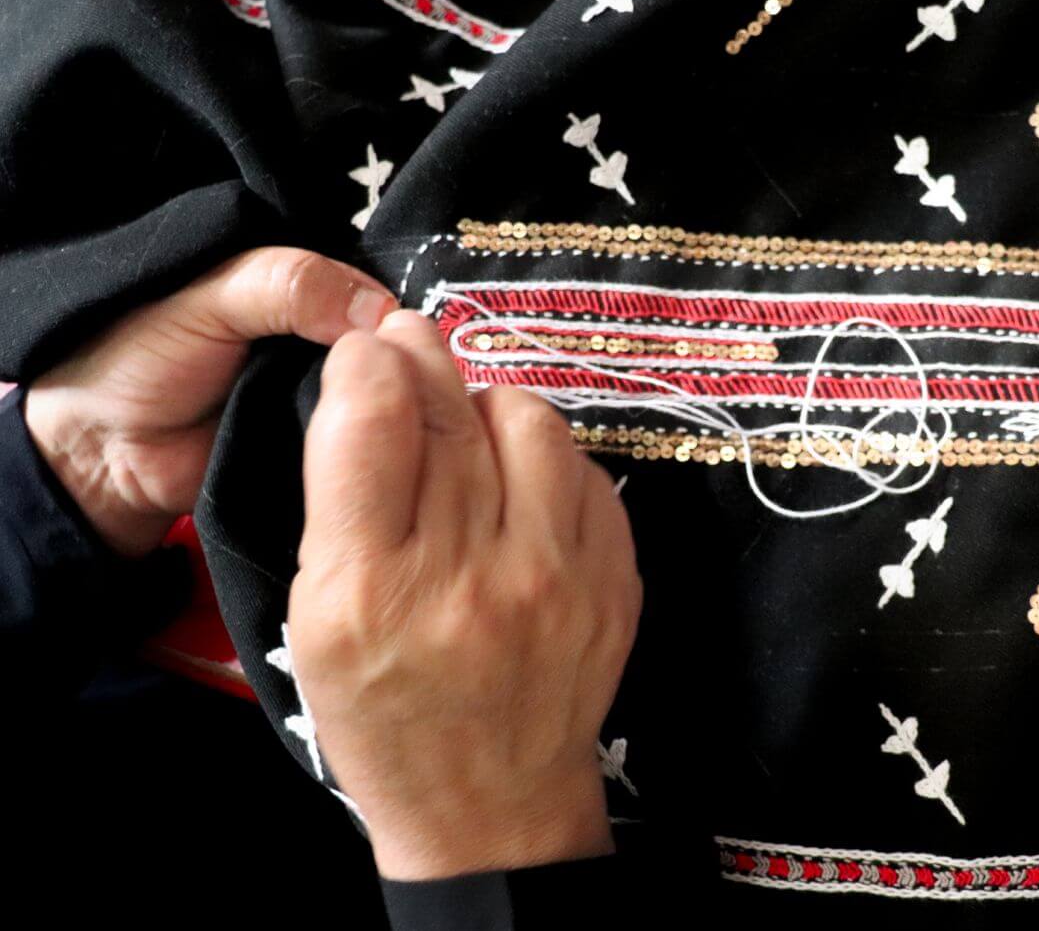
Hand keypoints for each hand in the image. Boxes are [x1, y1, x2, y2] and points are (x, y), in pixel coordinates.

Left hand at [23, 248, 394, 555]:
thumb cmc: (137, 362)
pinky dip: (370, 436)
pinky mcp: (320, 440)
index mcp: (288, 282)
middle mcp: (312, 332)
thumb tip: (378, 309)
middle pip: (381, 338)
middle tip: (407, 376)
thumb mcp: (210, 298)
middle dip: (392, 355)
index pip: (364, 283)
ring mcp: (318, 388)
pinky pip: (363, 435)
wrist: (104, 455)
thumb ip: (290, 285)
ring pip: (381, 387)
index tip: (404, 332)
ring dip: (386, 398)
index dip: (384, 304)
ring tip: (397, 410)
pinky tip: (385, 438)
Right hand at [287, 311, 641, 879]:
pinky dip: (547, 455)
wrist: (492, 806)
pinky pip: (584, 467)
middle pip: (449, 411)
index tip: (365, 350)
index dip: (366, 363)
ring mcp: (556, 576)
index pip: (370, 423)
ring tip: (468, 423)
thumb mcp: (316, 620)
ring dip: (489, 403)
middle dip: (421, 359)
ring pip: (527, 420)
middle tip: (408, 341)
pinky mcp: (614, 580)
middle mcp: (470, 574)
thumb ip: (338, 503)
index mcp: (371, 588)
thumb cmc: (386, 713)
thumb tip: (369, 383)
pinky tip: (520, 479)